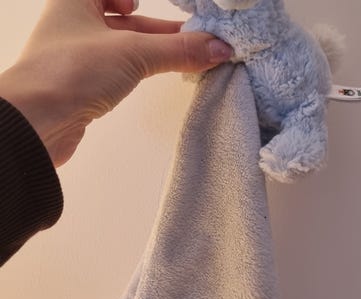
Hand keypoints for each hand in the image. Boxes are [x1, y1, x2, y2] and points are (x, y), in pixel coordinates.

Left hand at [0, 0, 232, 167]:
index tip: (157, 5)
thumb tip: (220, 48)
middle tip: (194, 38)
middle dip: (160, 29)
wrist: (38, 122)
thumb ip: (177, 49)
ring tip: (186, 58)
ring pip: (123, 47)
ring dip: (154, 51)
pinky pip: (118, 70)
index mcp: (76, 0)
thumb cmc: (74, 70)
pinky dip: (140, 70)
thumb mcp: (133, 52)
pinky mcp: (82, 85)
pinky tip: (156, 75)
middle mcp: (74, 24)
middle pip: (124, 19)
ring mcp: (78, 57)